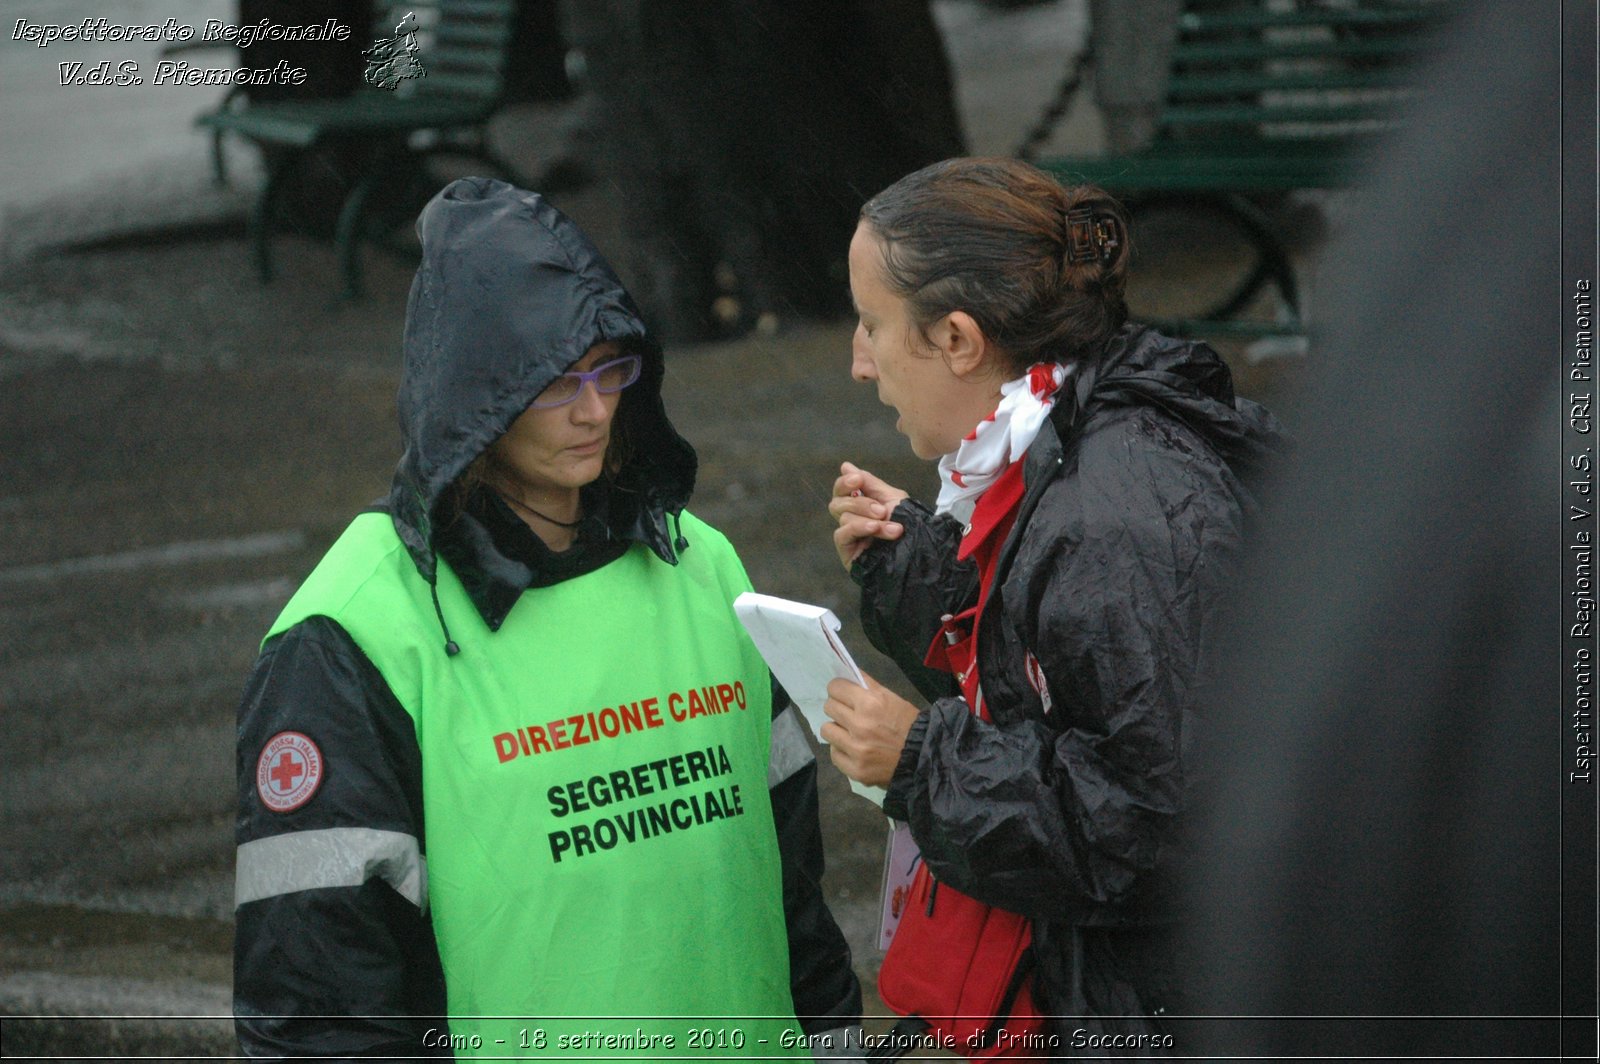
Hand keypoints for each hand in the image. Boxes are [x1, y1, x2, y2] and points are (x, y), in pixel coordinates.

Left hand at [820, 671, 918, 787]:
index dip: (839, 689)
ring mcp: (856, 750)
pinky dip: (842, 750)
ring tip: (850, 733)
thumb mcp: (892, 698)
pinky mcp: (855, 770)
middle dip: (838, 708)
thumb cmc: (909, 724)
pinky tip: (854, 750)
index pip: (835, 688)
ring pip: (827, 730)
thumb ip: (868, 687)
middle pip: (829, 707)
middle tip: (848, 713)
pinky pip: (834, 754)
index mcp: (870, 703)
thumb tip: (846, 678)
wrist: (925, 758)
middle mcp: (859, 726)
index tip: (843, 694)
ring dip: (837, 729)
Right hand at [828, 461, 909, 570]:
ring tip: (892, 527)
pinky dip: (858, 528)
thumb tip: (845, 466)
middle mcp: (851, 520)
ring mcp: (849, 537)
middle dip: (860, 502)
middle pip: (838, 502)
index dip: (845, 483)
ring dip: (868, 518)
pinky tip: (873, 528)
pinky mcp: (847, 552)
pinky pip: (841, 534)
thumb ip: (869, 483)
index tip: (858, 479)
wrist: (921, 552)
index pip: (841, 490)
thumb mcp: (892, 498)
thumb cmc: (908, 525)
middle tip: (882, 510)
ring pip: (844, 518)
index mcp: (859, 505)